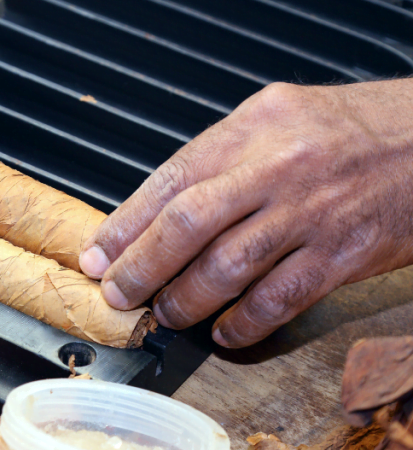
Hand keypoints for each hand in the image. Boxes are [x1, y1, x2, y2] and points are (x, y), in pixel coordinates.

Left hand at [78, 79, 412, 347]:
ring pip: (227, 267)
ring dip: (185, 300)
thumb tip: (155, 212)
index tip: (97, 256)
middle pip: (188, 224)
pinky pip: (279, 300)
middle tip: (117, 293)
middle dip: (141, 267)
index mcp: (252, 128)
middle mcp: (277, 167)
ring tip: (165, 314)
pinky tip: (224, 332)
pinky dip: (244, 324)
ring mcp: (311, 213)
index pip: (170, 181)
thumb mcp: (278, 117)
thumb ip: (220, 158)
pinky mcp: (343, 255)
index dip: (124, 225)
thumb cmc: (353, 129)